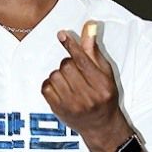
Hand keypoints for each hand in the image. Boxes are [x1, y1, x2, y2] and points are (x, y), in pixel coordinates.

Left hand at [41, 21, 131, 151]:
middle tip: (76, 71)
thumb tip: (89, 26)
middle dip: (69, 64)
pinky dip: (51, 84)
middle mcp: (88, 96)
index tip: (61, 34)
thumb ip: (94, 50)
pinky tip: (61, 89)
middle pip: (67, 66)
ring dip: (59, 74)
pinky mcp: (59, 110)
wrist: (101, 126)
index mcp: (102, 85)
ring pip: (55, 75)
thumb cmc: (105, 96)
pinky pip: (46, 87)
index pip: (83, 61)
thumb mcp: (105, 73)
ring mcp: (72, 105)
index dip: (71, 46)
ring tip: (70, 82)